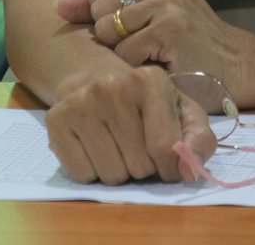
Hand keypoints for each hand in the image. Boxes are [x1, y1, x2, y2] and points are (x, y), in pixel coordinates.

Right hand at [44, 56, 217, 184]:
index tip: (168, 165)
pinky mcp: (55, 121)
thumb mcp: (181, 112)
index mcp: (150, 80)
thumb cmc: (146, 102)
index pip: (165, 147)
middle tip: (138, 148)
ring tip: (118, 147)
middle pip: (138, 165)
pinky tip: (94, 148)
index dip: (170, 168)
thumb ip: (198, 140)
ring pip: (111, 175)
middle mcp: (112, 86)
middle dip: (144, 168)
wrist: (94, 79)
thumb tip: (189, 172)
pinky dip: (91, 172)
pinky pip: (82, 176)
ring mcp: (80, 102)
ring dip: (119, 172)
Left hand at [57, 0, 254, 102]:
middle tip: (149, 48)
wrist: (239, 66)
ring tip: (154, 56)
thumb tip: (58, 5)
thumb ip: (106, 6)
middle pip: (99, 13)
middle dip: (114, 39)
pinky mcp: (169, 27)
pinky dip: (136, 69)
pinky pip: (122, 54)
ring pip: (108, 33)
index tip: (135, 37)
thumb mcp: (151, 15)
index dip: (106, 25)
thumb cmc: (190, 44)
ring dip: (124, 56)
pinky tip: (162, 66)